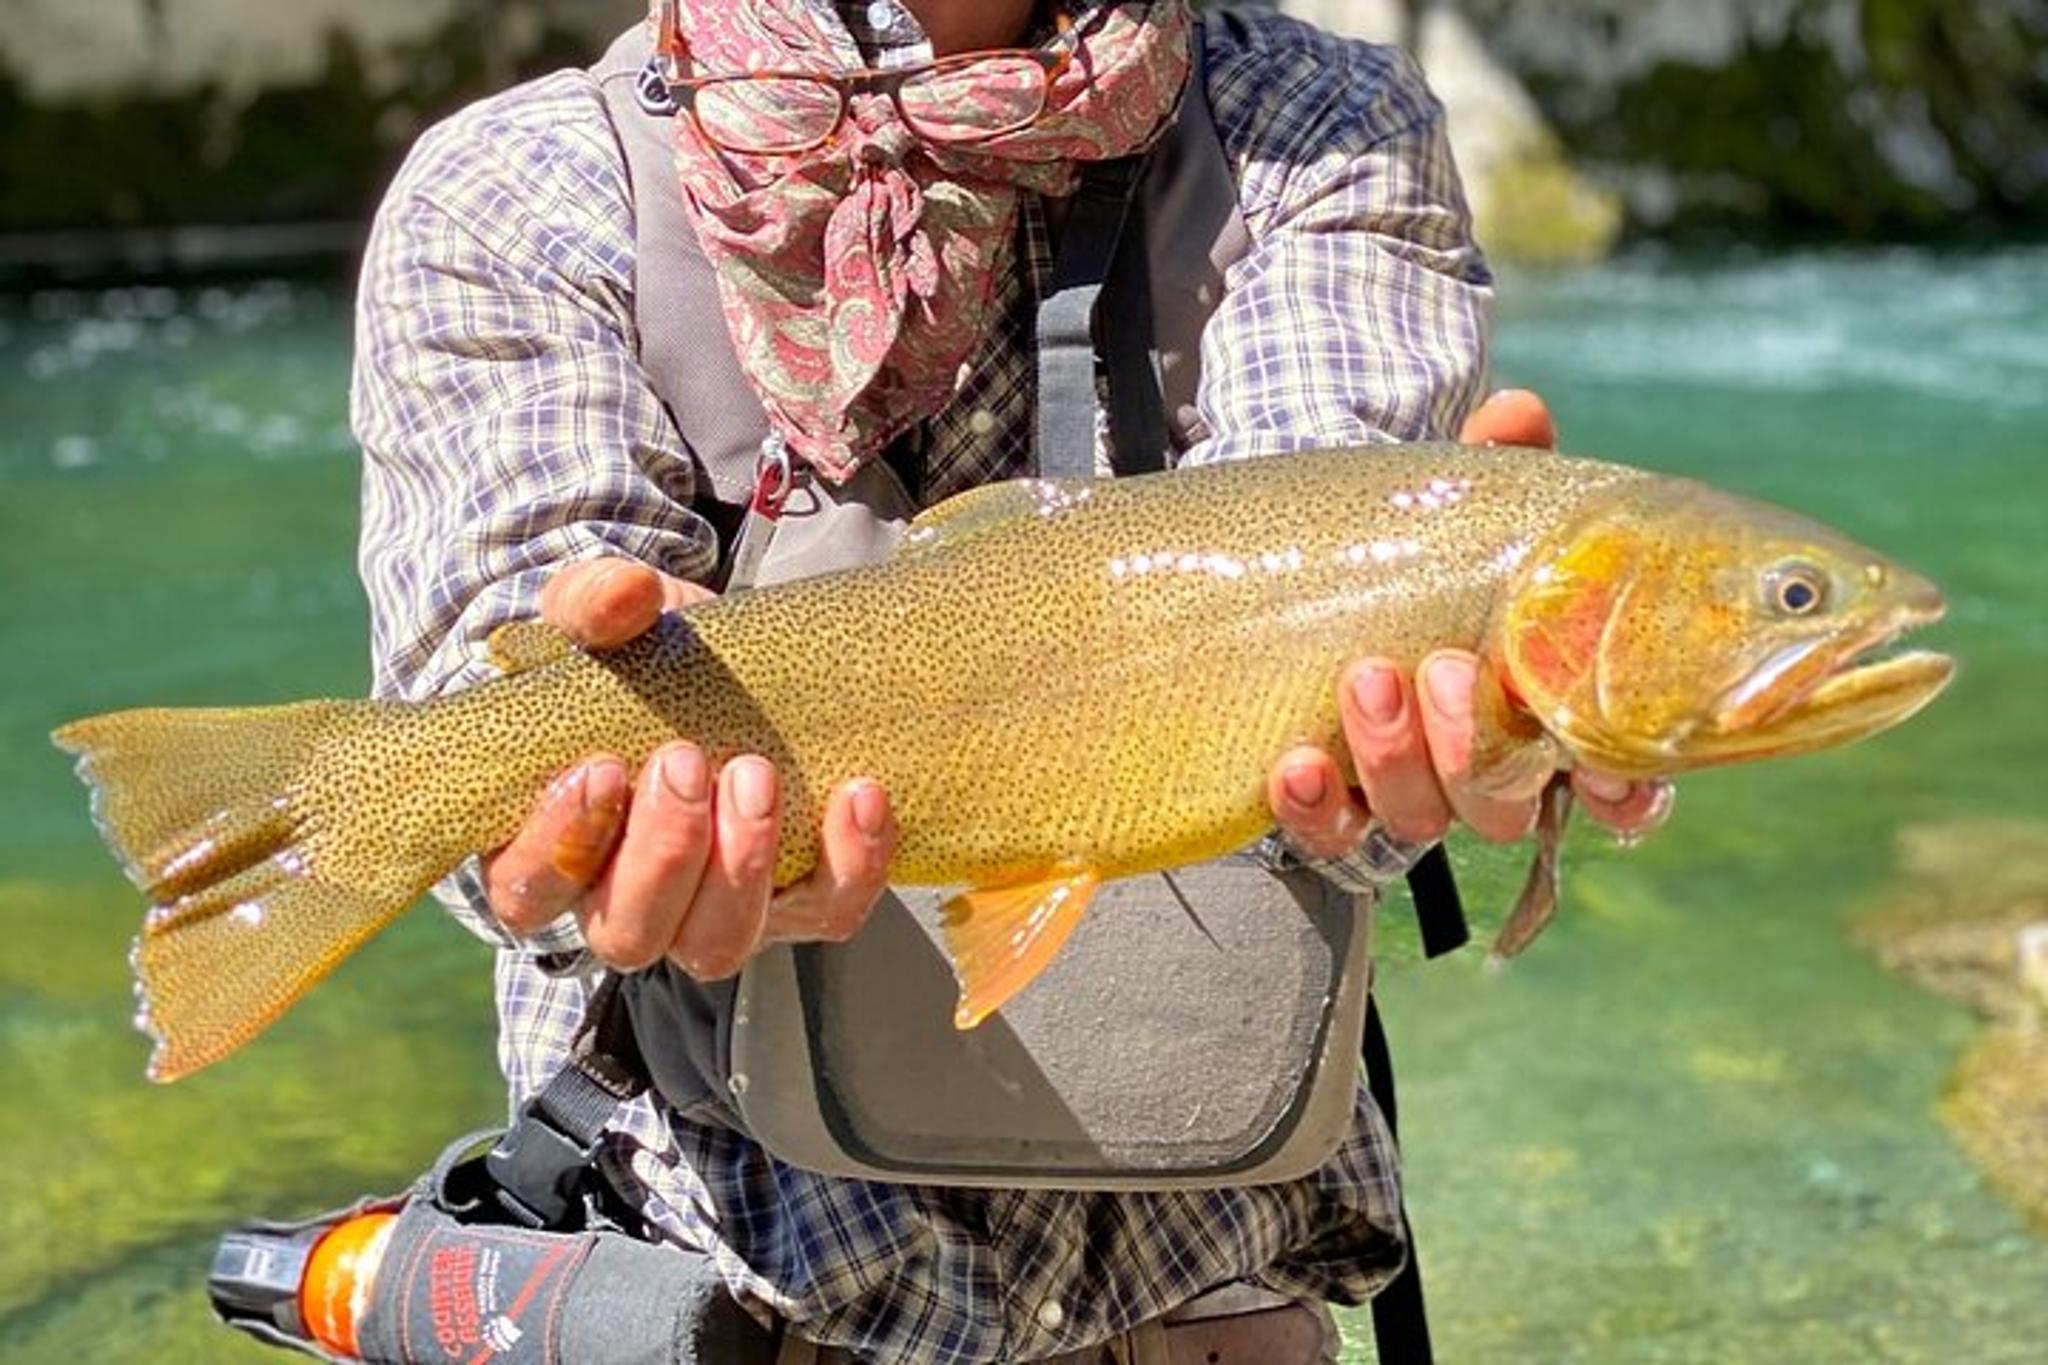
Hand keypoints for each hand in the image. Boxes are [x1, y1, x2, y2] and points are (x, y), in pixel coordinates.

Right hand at [481, 558, 898, 977]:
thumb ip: (592, 603)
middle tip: (686, 761)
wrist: (721, 668)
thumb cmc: (632, 660)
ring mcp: (713, 911)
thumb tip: (628, 594)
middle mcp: (625, 902)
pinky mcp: (797, 901)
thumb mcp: (599, 620)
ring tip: (758, 774)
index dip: (560, 844)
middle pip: (629, 932)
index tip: (602, 768)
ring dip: (742, 865)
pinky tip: (859, 794)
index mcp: (550, 850)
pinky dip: (850, 863)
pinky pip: (828, 912)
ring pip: (719, 943)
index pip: (529, 888)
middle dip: (663, 854)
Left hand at [1267, 392, 1673, 852]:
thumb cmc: (1422, 550)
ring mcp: (1409, 791)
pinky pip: (1330, 835)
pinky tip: (1296, 765)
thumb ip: (1498, 469)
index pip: (1619, 786)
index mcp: (1551, 711)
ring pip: (1418, 819)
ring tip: (1366, 678)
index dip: (1623, 793)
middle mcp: (1488, 768)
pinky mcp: (1333, 805)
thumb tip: (1515, 415)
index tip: (1606, 770)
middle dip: (1474, 747)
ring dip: (1394, 757)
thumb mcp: (1463, 505)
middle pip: (1503, 806)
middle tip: (1445, 668)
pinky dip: (1315, 808)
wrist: (1316, 570)